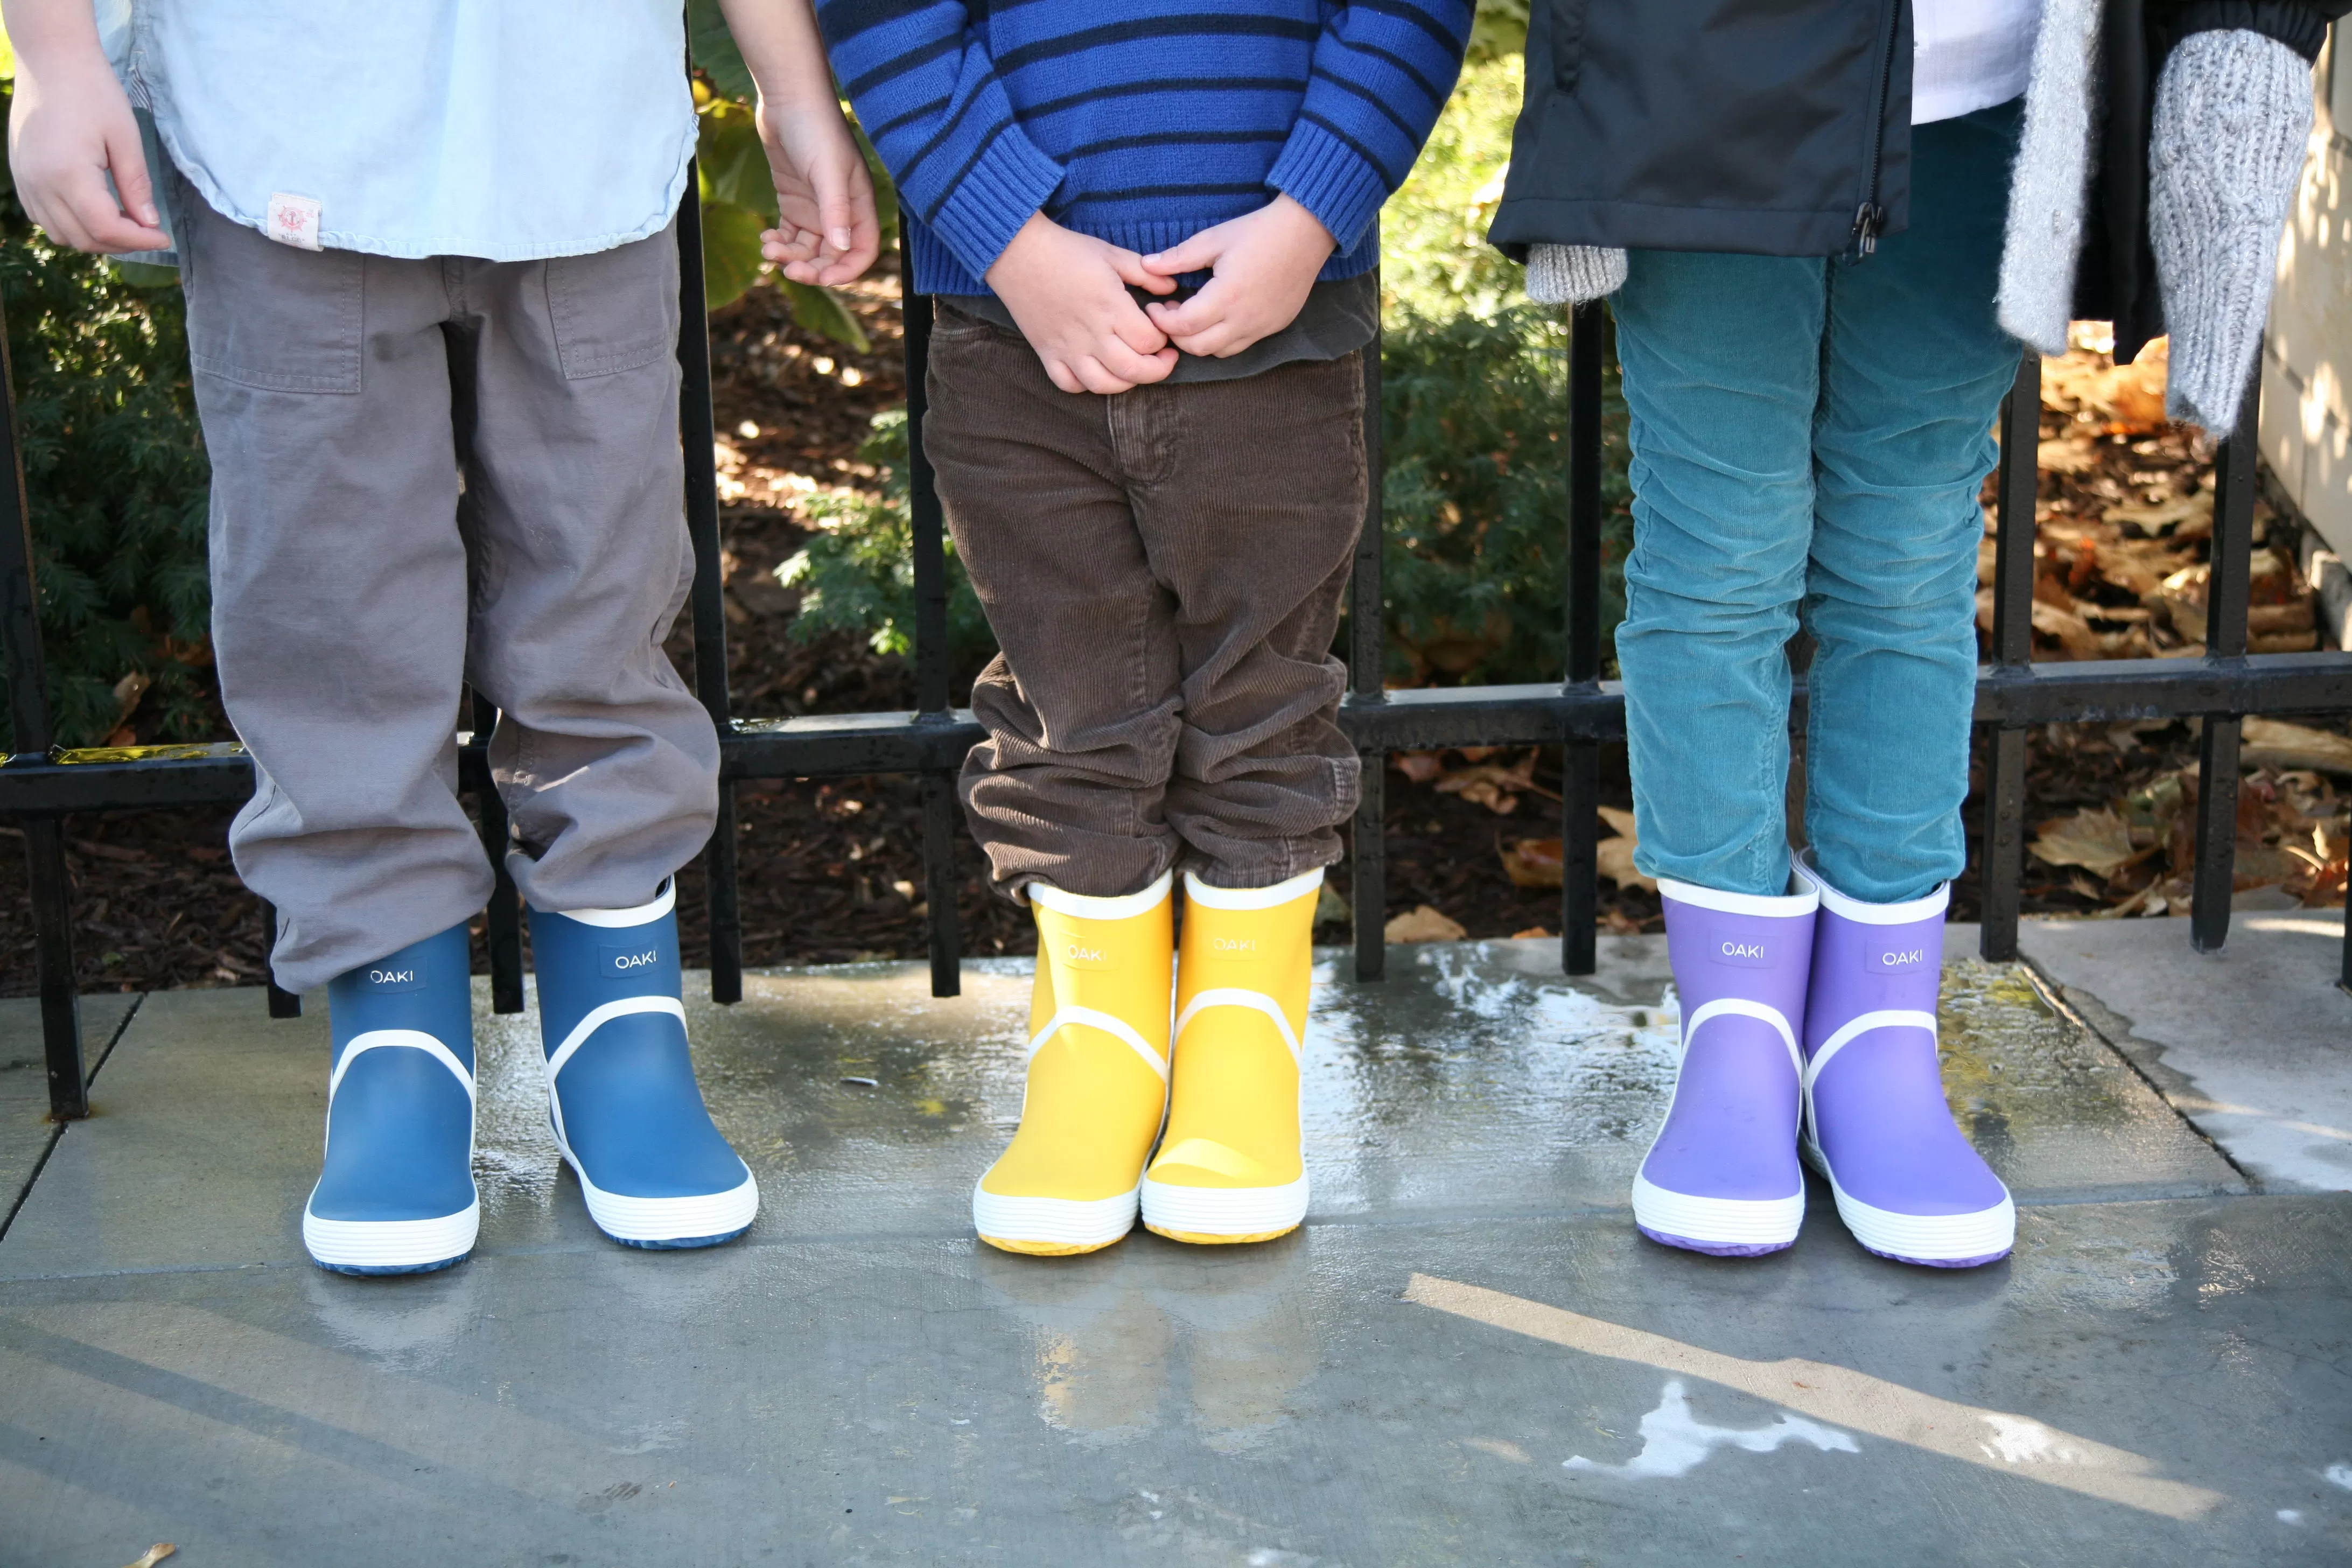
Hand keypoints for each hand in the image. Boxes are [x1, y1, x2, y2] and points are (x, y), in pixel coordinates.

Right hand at [7, 49, 167, 253]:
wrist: (51, 60)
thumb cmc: (93, 92)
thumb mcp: (126, 137)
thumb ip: (137, 185)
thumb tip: (150, 223)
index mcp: (67, 174)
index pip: (105, 229)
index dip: (138, 241)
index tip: (164, 237)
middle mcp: (39, 183)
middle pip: (83, 238)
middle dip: (120, 243)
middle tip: (148, 230)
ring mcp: (25, 180)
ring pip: (61, 234)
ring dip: (95, 237)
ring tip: (124, 221)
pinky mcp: (20, 174)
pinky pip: (43, 217)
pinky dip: (71, 224)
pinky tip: (95, 210)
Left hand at [756, 103, 881, 285]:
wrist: (788, 98)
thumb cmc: (815, 129)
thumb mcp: (827, 170)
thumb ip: (835, 210)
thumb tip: (841, 249)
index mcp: (858, 205)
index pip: (861, 251)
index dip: (844, 271)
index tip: (818, 278)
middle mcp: (840, 211)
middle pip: (832, 256)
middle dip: (811, 268)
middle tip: (787, 269)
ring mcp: (816, 207)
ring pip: (808, 248)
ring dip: (789, 256)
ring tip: (768, 249)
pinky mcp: (794, 200)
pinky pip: (790, 234)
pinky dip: (779, 242)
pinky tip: (766, 237)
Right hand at [984, 213, 1178, 394]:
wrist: (1017, 252)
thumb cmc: (1066, 250)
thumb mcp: (1112, 254)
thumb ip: (1145, 273)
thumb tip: (1172, 288)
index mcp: (1109, 305)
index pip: (1148, 340)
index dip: (1164, 339)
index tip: (1163, 328)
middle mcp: (1090, 332)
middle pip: (1134, 370)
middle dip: (1158, 369)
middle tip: (1164, 357)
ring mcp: (1067, 347)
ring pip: (1104, 385)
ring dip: (1127, 382)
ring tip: (1135, 368)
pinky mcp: (1047, 353)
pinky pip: (1069, 384)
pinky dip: (1086, 385)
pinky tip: (1097, 370)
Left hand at [1139, 195, 1335, 358]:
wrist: (1306, 233)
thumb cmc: (1258, 231)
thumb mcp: (1213, 239)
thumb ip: (1178, 257)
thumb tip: (1146, 266)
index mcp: (1227, 295)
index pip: (1183, 325)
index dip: (1162, 321)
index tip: (1155, 308)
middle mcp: (1245, 319)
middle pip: (1198, 347)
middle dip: (1176, 336)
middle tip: (1169, 315)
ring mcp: (1262, 327)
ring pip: (1219, 352)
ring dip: (1199, 341)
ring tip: (1192, 317)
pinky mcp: (1274, 327)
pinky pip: (1241, 345)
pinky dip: (1222, 339)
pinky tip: (1218, 317)